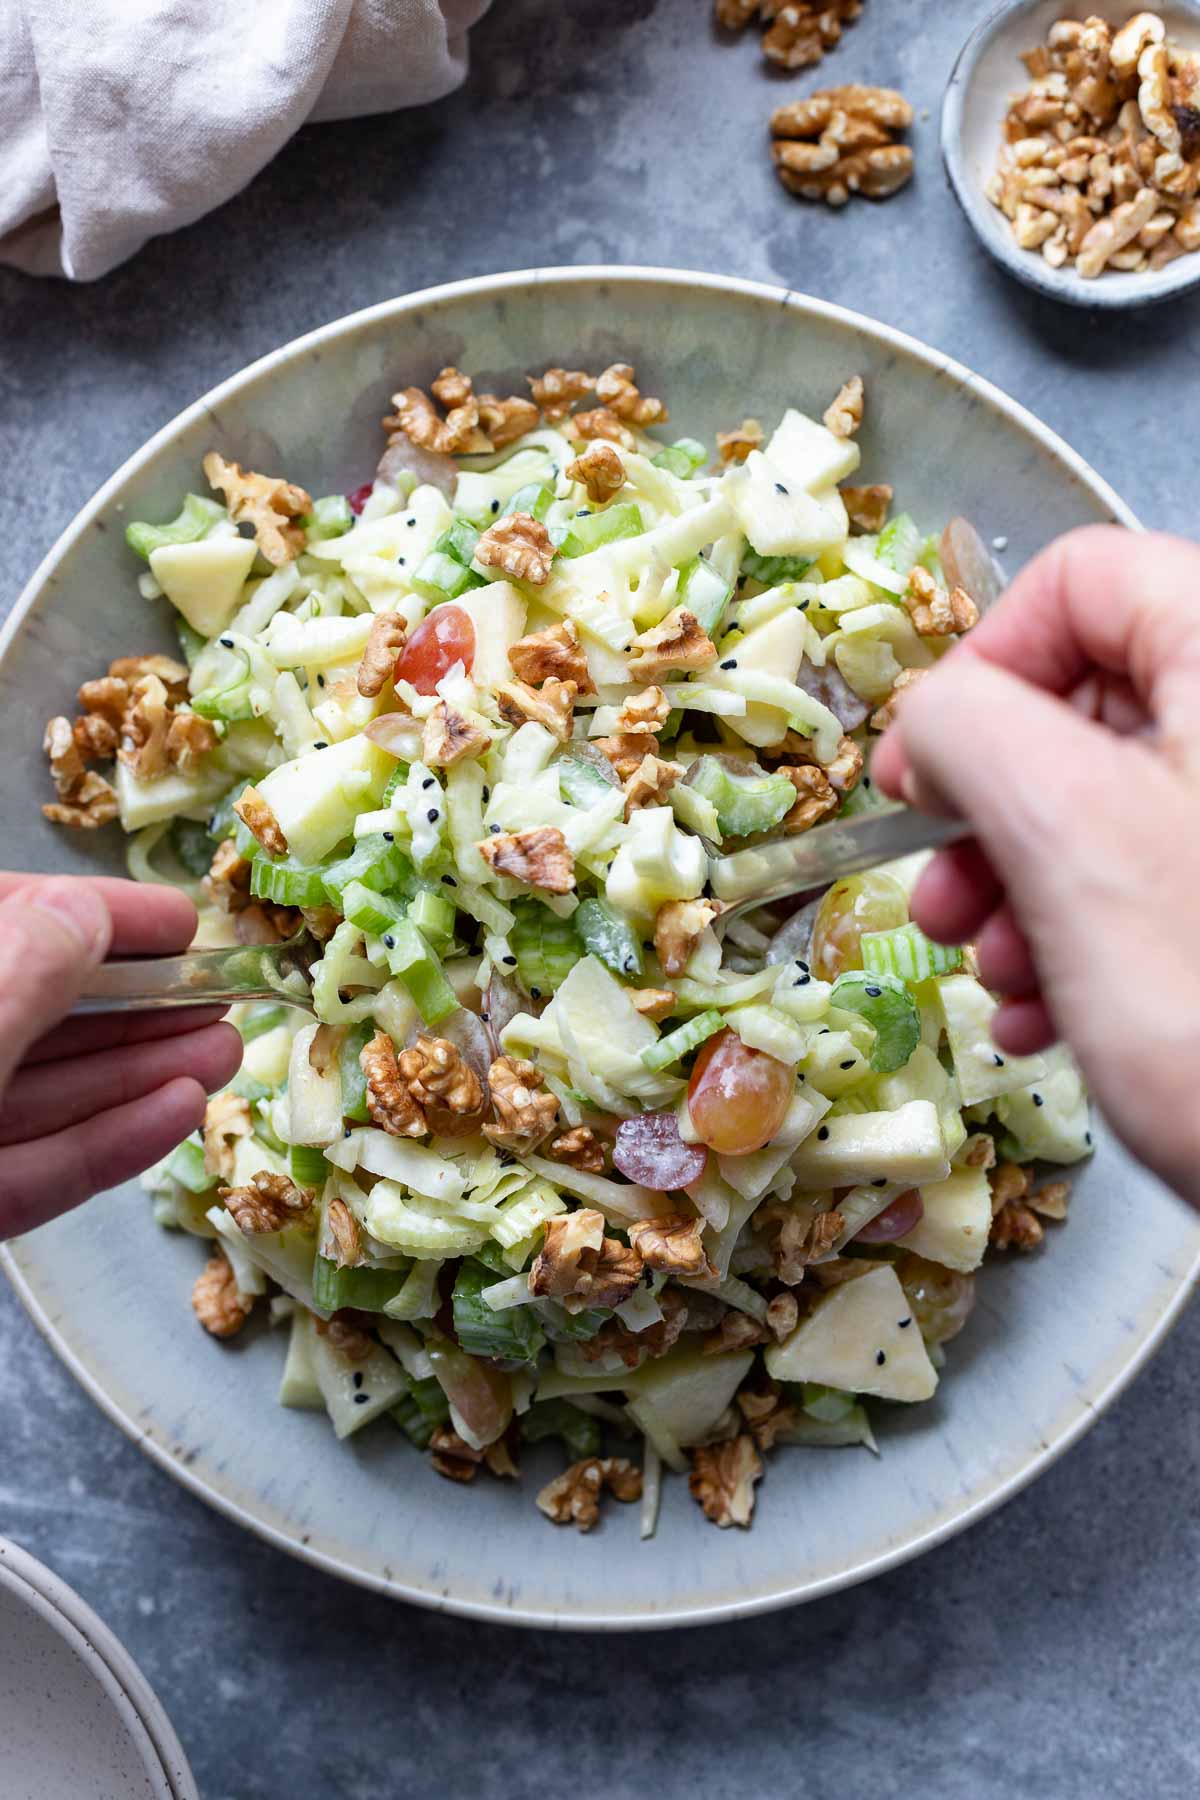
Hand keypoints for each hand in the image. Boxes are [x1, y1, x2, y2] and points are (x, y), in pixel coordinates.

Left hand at [0, 875, 241, 1238]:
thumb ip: (24, 966)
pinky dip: (113, 1141)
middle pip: (41, 1013)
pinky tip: (178, 1111)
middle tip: (220, 997)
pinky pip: (42, 1167)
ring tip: (223, 1053)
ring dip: (144, 1072)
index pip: (14, 920)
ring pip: (48, 1093)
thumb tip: (86, 911)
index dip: (101, 915)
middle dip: (140, 1005)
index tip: (180, 920)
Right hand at [873, 527, 1199, 1205]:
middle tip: (940, 897)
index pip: (1082, 580)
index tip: (919, 779)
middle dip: (993, 808)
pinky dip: (1095, 934)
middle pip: (1097, 700)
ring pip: (1123, 802)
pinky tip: (1053, 1014)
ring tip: (997, 976)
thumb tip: (934, 717)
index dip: (975, 669)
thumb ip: (971, 730)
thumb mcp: (1069, 837)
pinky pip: (1173, 876)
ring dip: (1028, 886)